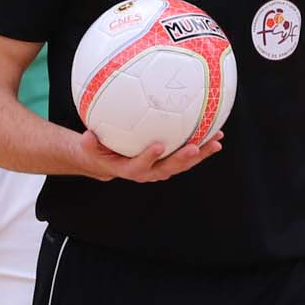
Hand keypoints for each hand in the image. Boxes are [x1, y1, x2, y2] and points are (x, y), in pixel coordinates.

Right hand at [75, 122, 223, 182]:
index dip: (148, 158)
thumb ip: (89, 144)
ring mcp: (162, 168)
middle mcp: (149, 172)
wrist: (110, 162)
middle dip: (183, 159)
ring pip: (183, 163)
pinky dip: (202, 146)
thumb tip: (88, 135)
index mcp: (130, 169)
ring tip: (216, 141)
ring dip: (201, 153)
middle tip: (196, 148)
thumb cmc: (98, 151)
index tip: (157, 146)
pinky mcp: (170, 161)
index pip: (139, 166)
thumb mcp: (89, 148)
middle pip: (168, 168)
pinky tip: (216, 133)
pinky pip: (188, 154)